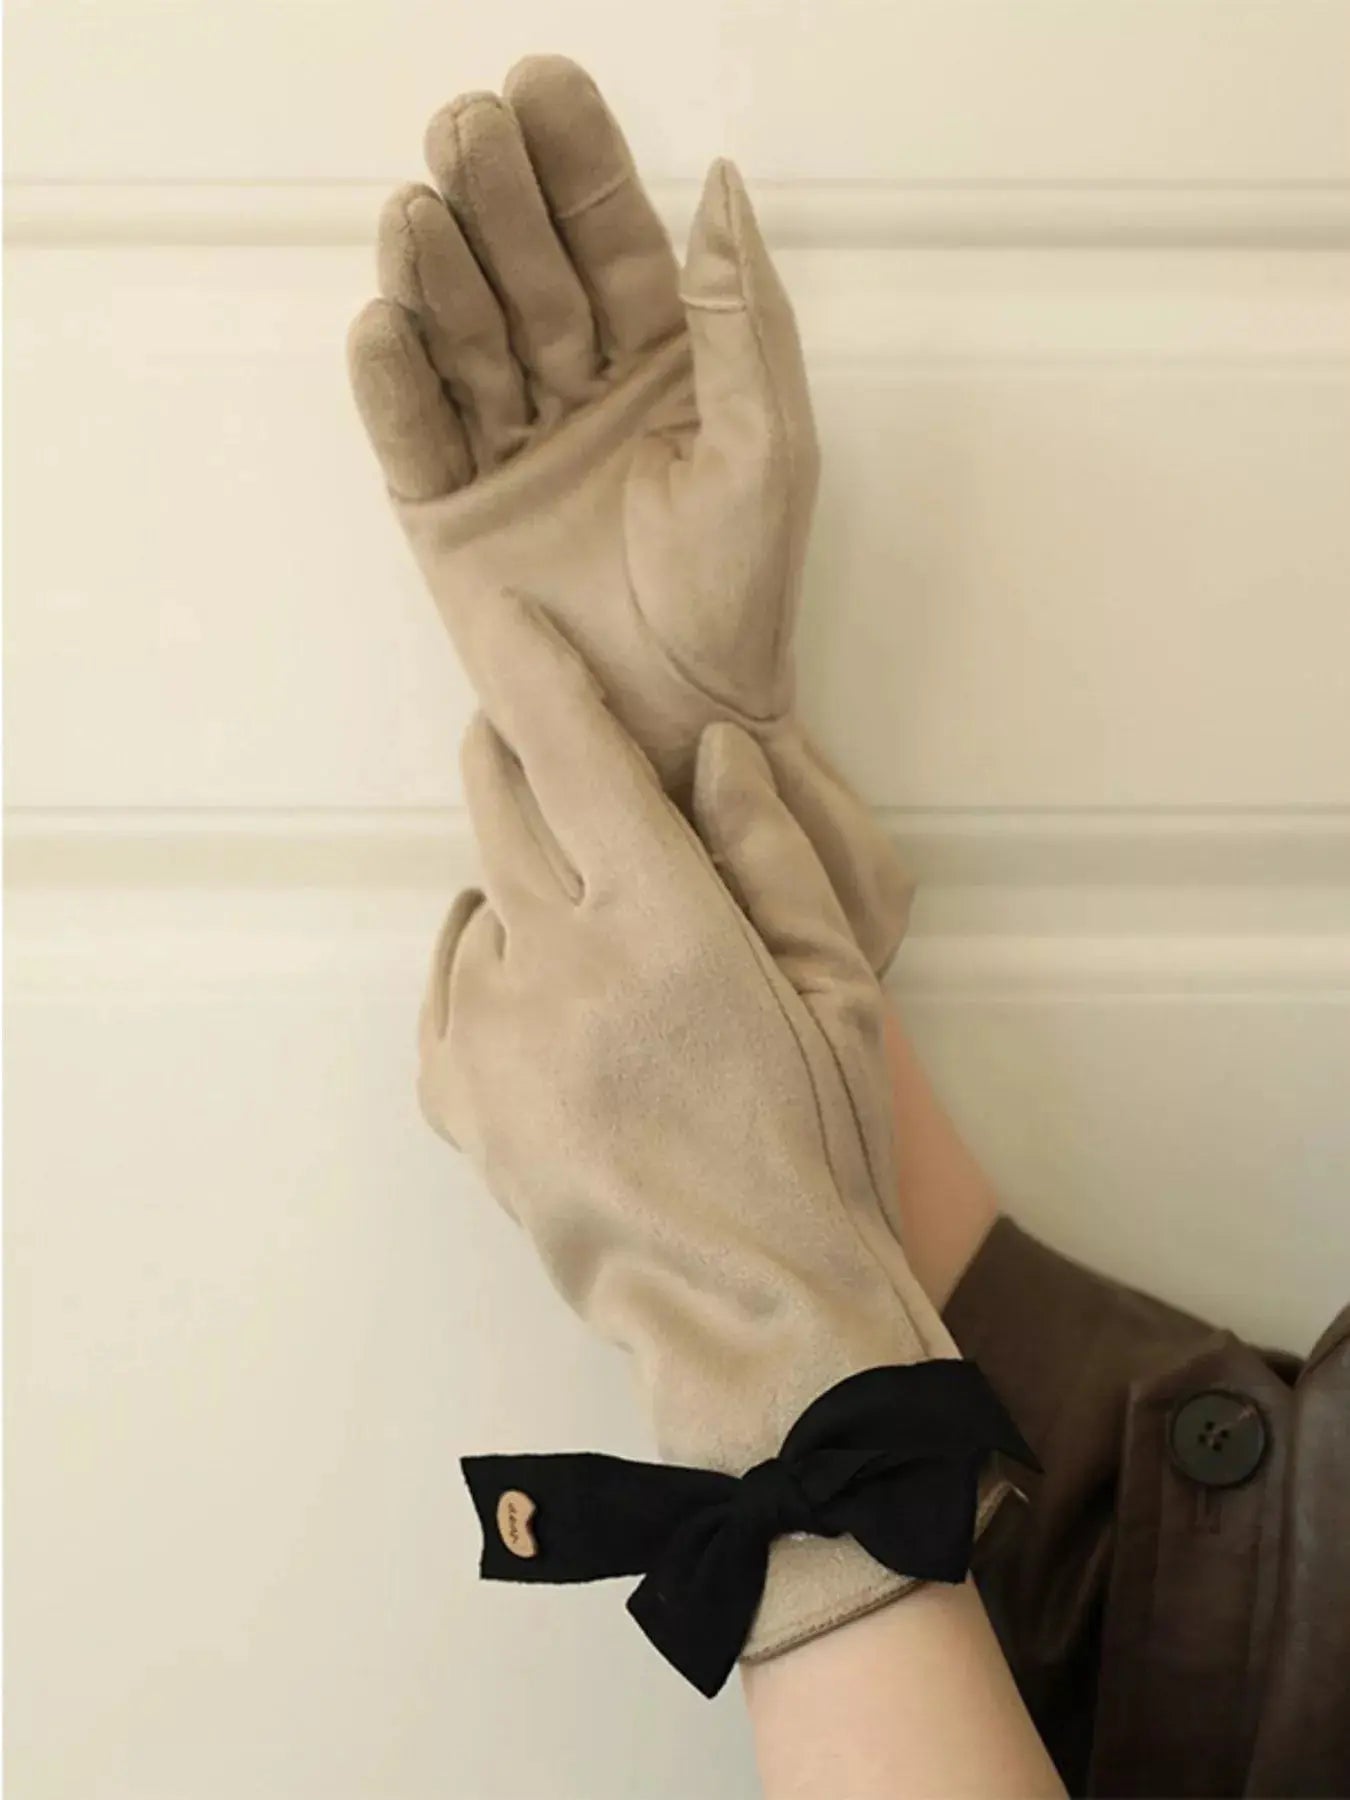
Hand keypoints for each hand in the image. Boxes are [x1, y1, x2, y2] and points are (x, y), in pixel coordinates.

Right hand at [348, 57, 909, 970]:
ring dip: (436, 272)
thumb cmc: (738, 593)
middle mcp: (572, 387)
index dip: (576, 163)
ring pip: (458, 335)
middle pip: (520, 268)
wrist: (680, 720)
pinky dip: (394, 383)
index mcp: (658, 362)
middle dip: (493, 194)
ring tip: (420, 217)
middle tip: (465, 130)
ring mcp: (503, 445)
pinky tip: (384, 327)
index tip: (544, 86)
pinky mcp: (446, 509)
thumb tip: (715, 185)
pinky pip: (411, 433)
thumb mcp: (766, 448)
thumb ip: (741, 320)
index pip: (608, 240)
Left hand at [418, 589, 957, 1659]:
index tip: (503, 615)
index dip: (533, 668)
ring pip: (477, 896)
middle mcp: (557, 963)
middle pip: (501, 804)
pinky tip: (549, 1003)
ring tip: (595, 947)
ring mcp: (491, 1033)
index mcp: (665, 924)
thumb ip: (773, 854)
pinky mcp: (458, 1095)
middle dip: (520, 753)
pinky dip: (491, 964)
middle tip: (558, 755)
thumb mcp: (839, 991)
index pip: (575, 755)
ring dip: (523, 885)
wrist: (750, 1308)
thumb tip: (711, 752)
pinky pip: (452, 982)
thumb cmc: (817, 1146)